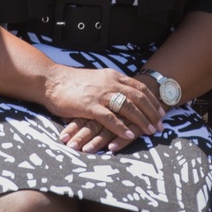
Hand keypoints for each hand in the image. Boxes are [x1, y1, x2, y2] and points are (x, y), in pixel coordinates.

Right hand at [42, 66, 163, 150]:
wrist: (50, 80)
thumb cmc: (70, 82)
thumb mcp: (95, 79)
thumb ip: (109, 85)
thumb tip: (122, 94)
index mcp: (112, 76)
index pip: (139, 88)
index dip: (152, 101)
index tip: (161, 111)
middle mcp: (109, 83)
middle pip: (138, 98)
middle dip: (152, 113)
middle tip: (161, 125)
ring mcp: (100, 94)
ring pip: (128, 107)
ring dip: (142, 120)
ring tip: (151, 131)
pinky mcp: (89, 106)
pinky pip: (110, 118)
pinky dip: (122, 128)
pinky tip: (129, 135)